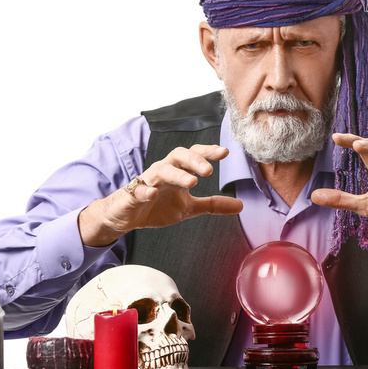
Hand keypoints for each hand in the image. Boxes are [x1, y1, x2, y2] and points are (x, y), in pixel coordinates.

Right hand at [79, 144, 242, 246]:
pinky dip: (146, 191)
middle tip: (209, 170)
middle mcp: (164, 170)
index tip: (224, 152)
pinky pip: (138, 189)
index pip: (194, 155)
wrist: (126, 216)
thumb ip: (212, 204)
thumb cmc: (158, 205)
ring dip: (177, 175)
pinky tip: (154, 194)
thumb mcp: (189, 207)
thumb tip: (240, 205)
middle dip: (195, 160)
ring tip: (192, 183)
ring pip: (162, 170)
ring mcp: (148, 181)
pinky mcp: (132, 194)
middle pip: (179, 155)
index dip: (208, 152)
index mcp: (178, 171)